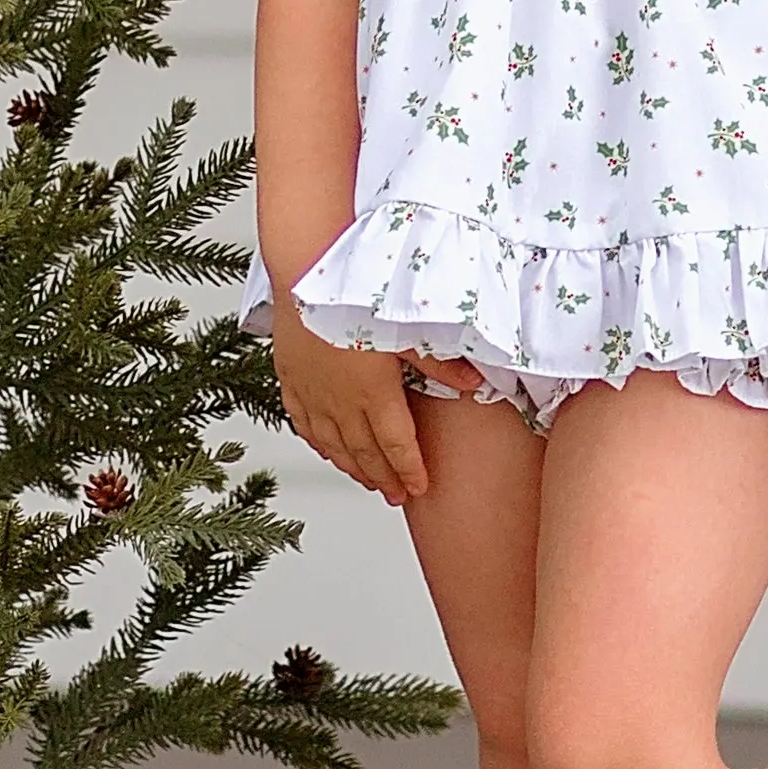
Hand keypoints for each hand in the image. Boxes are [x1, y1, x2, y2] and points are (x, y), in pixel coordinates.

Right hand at [271, 312, 481, 506]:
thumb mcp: (405, 328)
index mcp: (374, 392)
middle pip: (366, 453)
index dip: (409, 471)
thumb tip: (475, 383)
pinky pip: (304, 425)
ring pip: (334, 445)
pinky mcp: (292, 381)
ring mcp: (313, 394)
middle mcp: (341, 402)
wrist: (302, 272)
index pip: (397, 445)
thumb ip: (440, 363)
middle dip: (384, 478)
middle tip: (396, 495)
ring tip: (368, 481)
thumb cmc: (351, 295)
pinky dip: (319, 443)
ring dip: (353, 467)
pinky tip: (327, 450)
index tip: (418, 487)